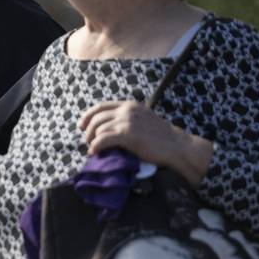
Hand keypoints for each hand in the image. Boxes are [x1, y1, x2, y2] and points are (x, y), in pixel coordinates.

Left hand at [79, 100, 212, 185]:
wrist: (177, 146)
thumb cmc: (161, 137)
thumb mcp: (143, 120)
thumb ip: (127, 119)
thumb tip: (107, 128)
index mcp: (129, 105)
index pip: (101, 106)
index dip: (87, 116)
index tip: (81, 125)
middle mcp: (127, 110)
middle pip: (96, 118)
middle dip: (88, 131)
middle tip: (87, 142)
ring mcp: (127, 121)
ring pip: (98, 129)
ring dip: (92, 141)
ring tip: (92, 149)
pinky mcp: (127, 135)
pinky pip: (103, 140)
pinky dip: (95, 147)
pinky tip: (94, 153)